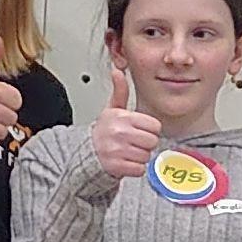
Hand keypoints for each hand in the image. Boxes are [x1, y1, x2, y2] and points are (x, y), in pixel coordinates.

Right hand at [90, 61, 167, 184]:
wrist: (87, 153)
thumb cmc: (104, 132)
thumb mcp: (112, 109)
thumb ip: (120, 91)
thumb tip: (117, 71)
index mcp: (121, 117)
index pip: (155, 126)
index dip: (149, 130)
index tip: (138, 130)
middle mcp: (119, 132)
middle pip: (152, 141)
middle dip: (145, 144)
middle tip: (133, 142)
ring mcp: (117, 150)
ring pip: (146, 156)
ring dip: (139, 157)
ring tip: (127, 152)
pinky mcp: (116, 166)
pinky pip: (139, 169)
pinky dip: (135, 169)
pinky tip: (125, 162)